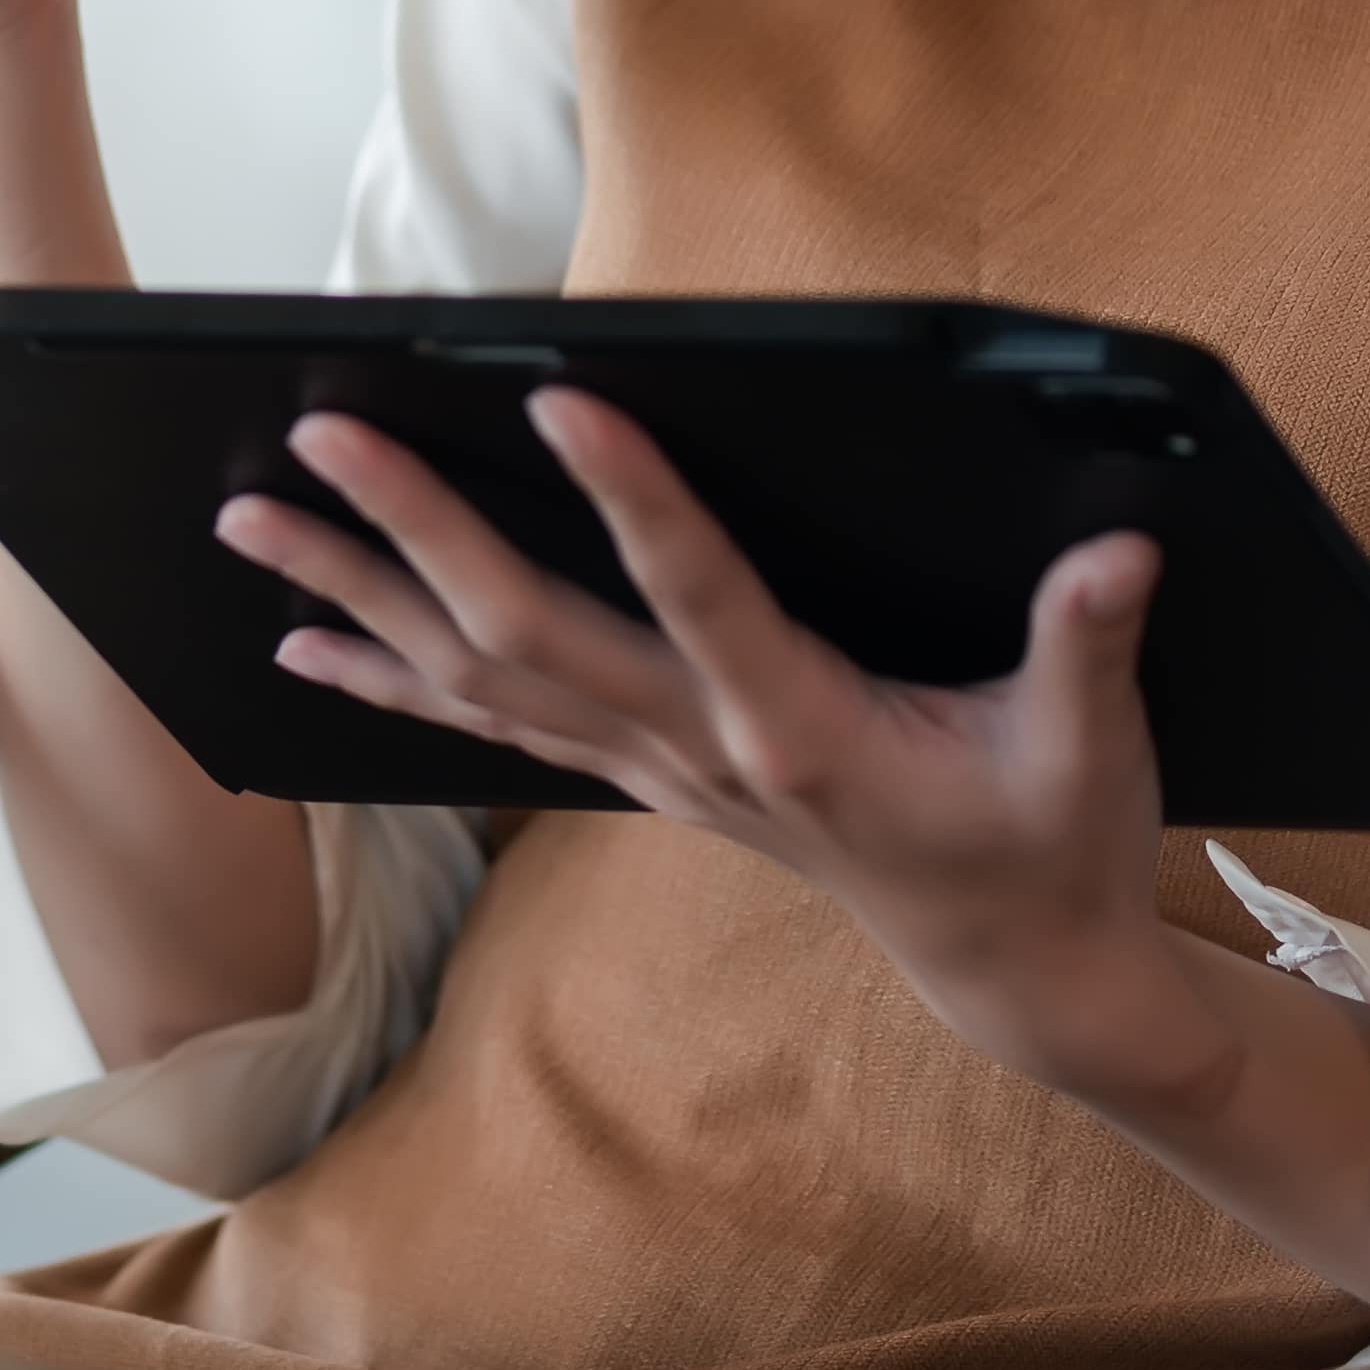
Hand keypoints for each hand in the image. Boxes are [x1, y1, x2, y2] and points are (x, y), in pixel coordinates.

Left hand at [222, 390, 1237, 1115]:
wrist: (1014, 972)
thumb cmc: (1054, 841)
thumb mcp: (1094, 750)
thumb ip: (1091, 644)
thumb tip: (1121, 551)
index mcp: (803, 728)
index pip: (698, 596)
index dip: (630, 500)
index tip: (558, 398)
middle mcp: (700, 751)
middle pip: (526, 636)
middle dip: (413, 534)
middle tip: (318, 439)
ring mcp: (656, 769)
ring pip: (475, 679)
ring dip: (356, 598)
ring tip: (248, 522)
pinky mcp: (641, 774)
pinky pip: (485, 729)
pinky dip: (387, 683)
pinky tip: (301, 646)